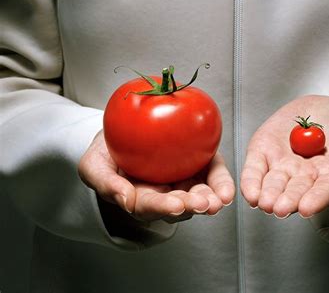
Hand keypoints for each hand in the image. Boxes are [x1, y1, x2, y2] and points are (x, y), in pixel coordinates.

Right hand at [78, 130, 234, 222]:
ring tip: (221, 198)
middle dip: (192, 205)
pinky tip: (227, 189)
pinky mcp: (199, 165)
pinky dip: (221, 182)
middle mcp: (164, 194)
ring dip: (212, 198)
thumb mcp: (94, 164)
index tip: (175, 205)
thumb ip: (105, 182)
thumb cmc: (107, 150)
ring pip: (199, 194)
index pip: (150, 206)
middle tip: (204, 203)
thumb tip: (124, 199)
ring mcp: (183, 181)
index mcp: (139, 197)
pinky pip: (212, 175)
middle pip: (179, 205)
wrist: (123, 129)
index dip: (163, 207)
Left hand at [240, 95, 328, 218]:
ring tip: (264, 201)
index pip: (324, 192)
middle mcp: (306, 177)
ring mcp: (284, 165)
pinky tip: (250, 192)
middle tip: (281, 208)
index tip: (307, 207)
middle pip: (296, 192)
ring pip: (274, 184)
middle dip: (288, 200)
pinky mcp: (265, 151)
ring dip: (268, 194)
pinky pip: (255, 168)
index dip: (316, 199)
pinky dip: (251, 180)